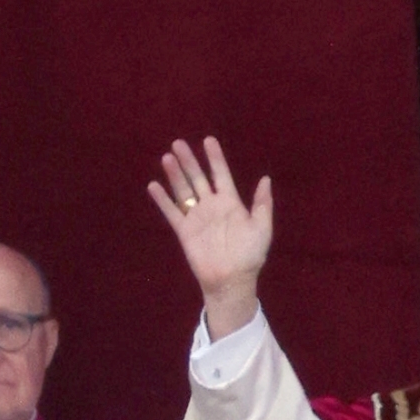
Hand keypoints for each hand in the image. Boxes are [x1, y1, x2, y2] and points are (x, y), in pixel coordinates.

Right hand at [151, 138, 276, 335]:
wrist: (233, 280)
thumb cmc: (250, 255)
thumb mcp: (262, 227)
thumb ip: (262, 203)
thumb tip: (265, 178)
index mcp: (230, 203)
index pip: (221, 174)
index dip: (215, 158)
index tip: (208, 140)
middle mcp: (211, 206)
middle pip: (198, 178)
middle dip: (189, 161)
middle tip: (178, 143)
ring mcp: (197, 218)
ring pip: (183, 191)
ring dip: (175, 175)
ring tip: (167, 158)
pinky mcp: (184, 231)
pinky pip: (172, 212)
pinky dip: (162, 200)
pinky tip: (154, 185)